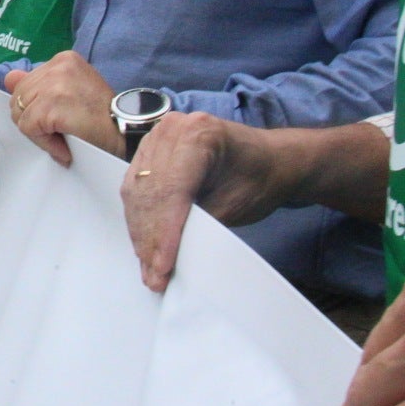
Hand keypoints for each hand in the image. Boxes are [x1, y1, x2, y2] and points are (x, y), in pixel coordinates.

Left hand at [4, 51, 119, 165]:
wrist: (125, 132)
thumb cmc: (102, 116)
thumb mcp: (71, 91)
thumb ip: (40, 83)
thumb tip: (9, 78)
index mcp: (63, 59)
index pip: (26, 83)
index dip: (36, 106)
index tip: (59, 116)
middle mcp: (57, 66)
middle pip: (19, 98)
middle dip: (33, 119)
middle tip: (61, 130)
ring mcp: (54, 84)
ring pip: (20, 114)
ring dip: (39, 132)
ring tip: (63, 136)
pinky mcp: (51, 105)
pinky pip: (28, 128)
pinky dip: (44, 142)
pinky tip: (64, 145)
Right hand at [121, 110, 283, 292]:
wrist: (269, 159)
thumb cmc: (259, 178)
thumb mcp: (235, 204)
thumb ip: (201, 224)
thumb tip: (168, 255)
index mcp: (199, 133)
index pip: (172, 190)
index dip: (164, 232)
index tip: (162, 267)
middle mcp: (172, 129)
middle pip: (150, 191)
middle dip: (150, 238)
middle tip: (154, 276)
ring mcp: (157, 137)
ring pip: (137, 192)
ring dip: (141, 233)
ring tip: (148, 268)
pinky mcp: (149, 151)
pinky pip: (136, 188)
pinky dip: (140, 220)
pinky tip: (144, 245)